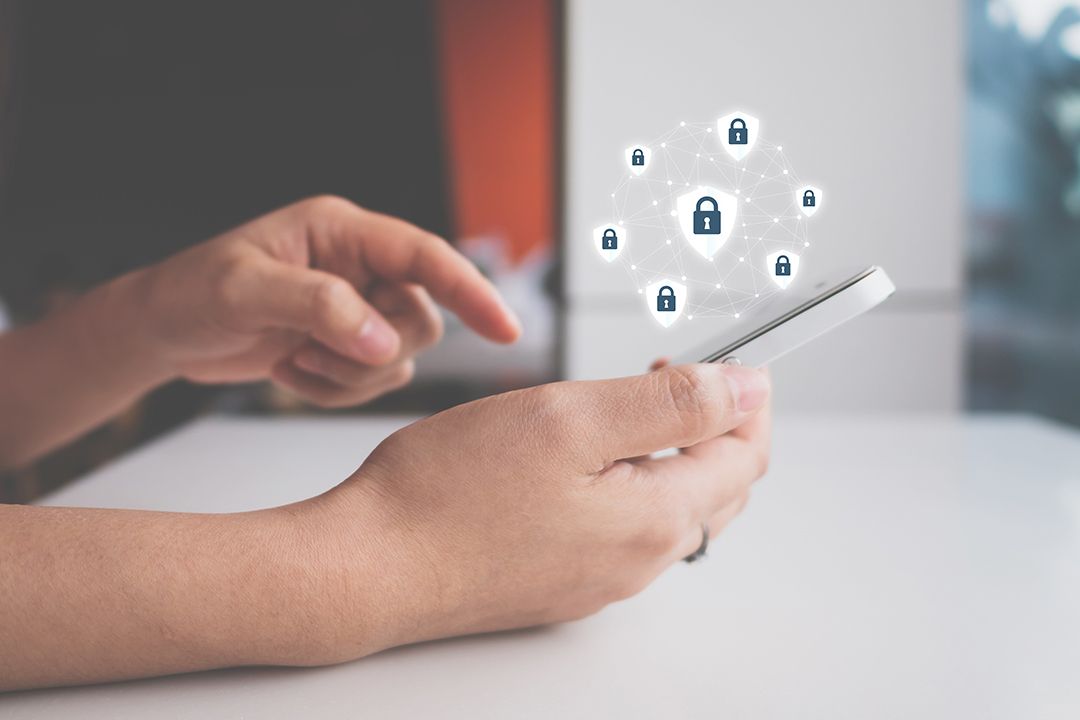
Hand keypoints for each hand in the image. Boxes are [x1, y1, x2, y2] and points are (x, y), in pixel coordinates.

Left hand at [132, 196, 519, 406]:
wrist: (163, 331)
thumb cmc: (192, 293)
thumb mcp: (244, 290)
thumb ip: (320, 308)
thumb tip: (384, 344)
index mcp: (343, 231)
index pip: (426, 257)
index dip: (471, 291)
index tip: (507, 330)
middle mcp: (360, 266)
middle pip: (421, 318)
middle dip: (376, 350)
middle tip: (313, 351)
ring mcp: (356, 307)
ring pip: (400, 357)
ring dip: (349, 376)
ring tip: (293, 361)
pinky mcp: (346, 343)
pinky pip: (373, 382)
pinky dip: (335, 390)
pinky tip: (288, 371)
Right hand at [295, 363, 770, 661]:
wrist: (369, 566)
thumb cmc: (449, 491)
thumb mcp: (570, 419)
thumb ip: (669, 404)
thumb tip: (748, 389)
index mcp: (653, 519)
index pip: (743, 455)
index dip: (744, 398)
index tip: (724, 361)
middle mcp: (636, 561)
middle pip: (716, 489)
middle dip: (711, 427)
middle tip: (667, 377)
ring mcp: (598, 580)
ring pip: (670, 512)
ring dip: (668, 457)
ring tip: (620, 412)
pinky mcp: (560, 584)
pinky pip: (623, 534)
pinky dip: (628, 489)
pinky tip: (582, 466)